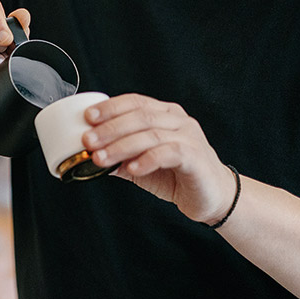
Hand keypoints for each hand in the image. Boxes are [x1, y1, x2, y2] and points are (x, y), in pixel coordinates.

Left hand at [81, 93, 237, 223]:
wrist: (211, 196)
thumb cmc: (176, 175)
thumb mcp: (141, 164)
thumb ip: (119, 158)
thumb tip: (88, 156)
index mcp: (165, 114)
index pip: (135, 102)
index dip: (111, 107)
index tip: (88, 117)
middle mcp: (178, 121)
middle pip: (140, 116)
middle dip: (110, 128)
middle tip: (88, 141)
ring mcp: (190, 137)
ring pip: (151, 134)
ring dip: (121, 146)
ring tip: (100, 158)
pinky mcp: (196, 158)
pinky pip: (169, 153)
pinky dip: (146, 160)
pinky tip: (131, 168)